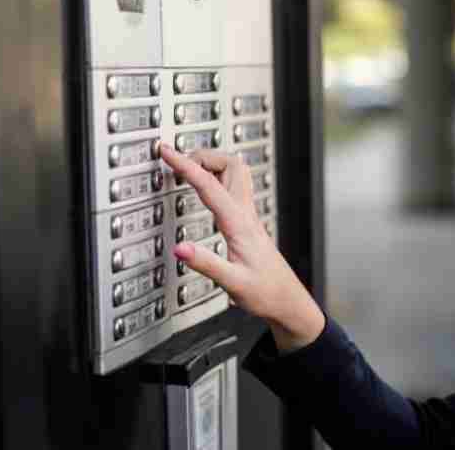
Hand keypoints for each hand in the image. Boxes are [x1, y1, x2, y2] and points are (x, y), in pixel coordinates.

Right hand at [159, 144, 324, 353]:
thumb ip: (205, 264)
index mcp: (238, 224)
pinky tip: (204, 189)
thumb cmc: (266, 293)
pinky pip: (232, 187)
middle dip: (201, 155)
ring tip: (188, 171)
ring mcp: (247, 215)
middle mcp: (245, 213)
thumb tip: (179, 248)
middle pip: (228, 163)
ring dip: (211, 163)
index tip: (166, 151)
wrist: (288, 301)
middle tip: (177, 163)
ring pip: (234, 171)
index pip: (207, 184)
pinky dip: (215, 178)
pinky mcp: (246, 221)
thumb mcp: (233, 284)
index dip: (184, 165)